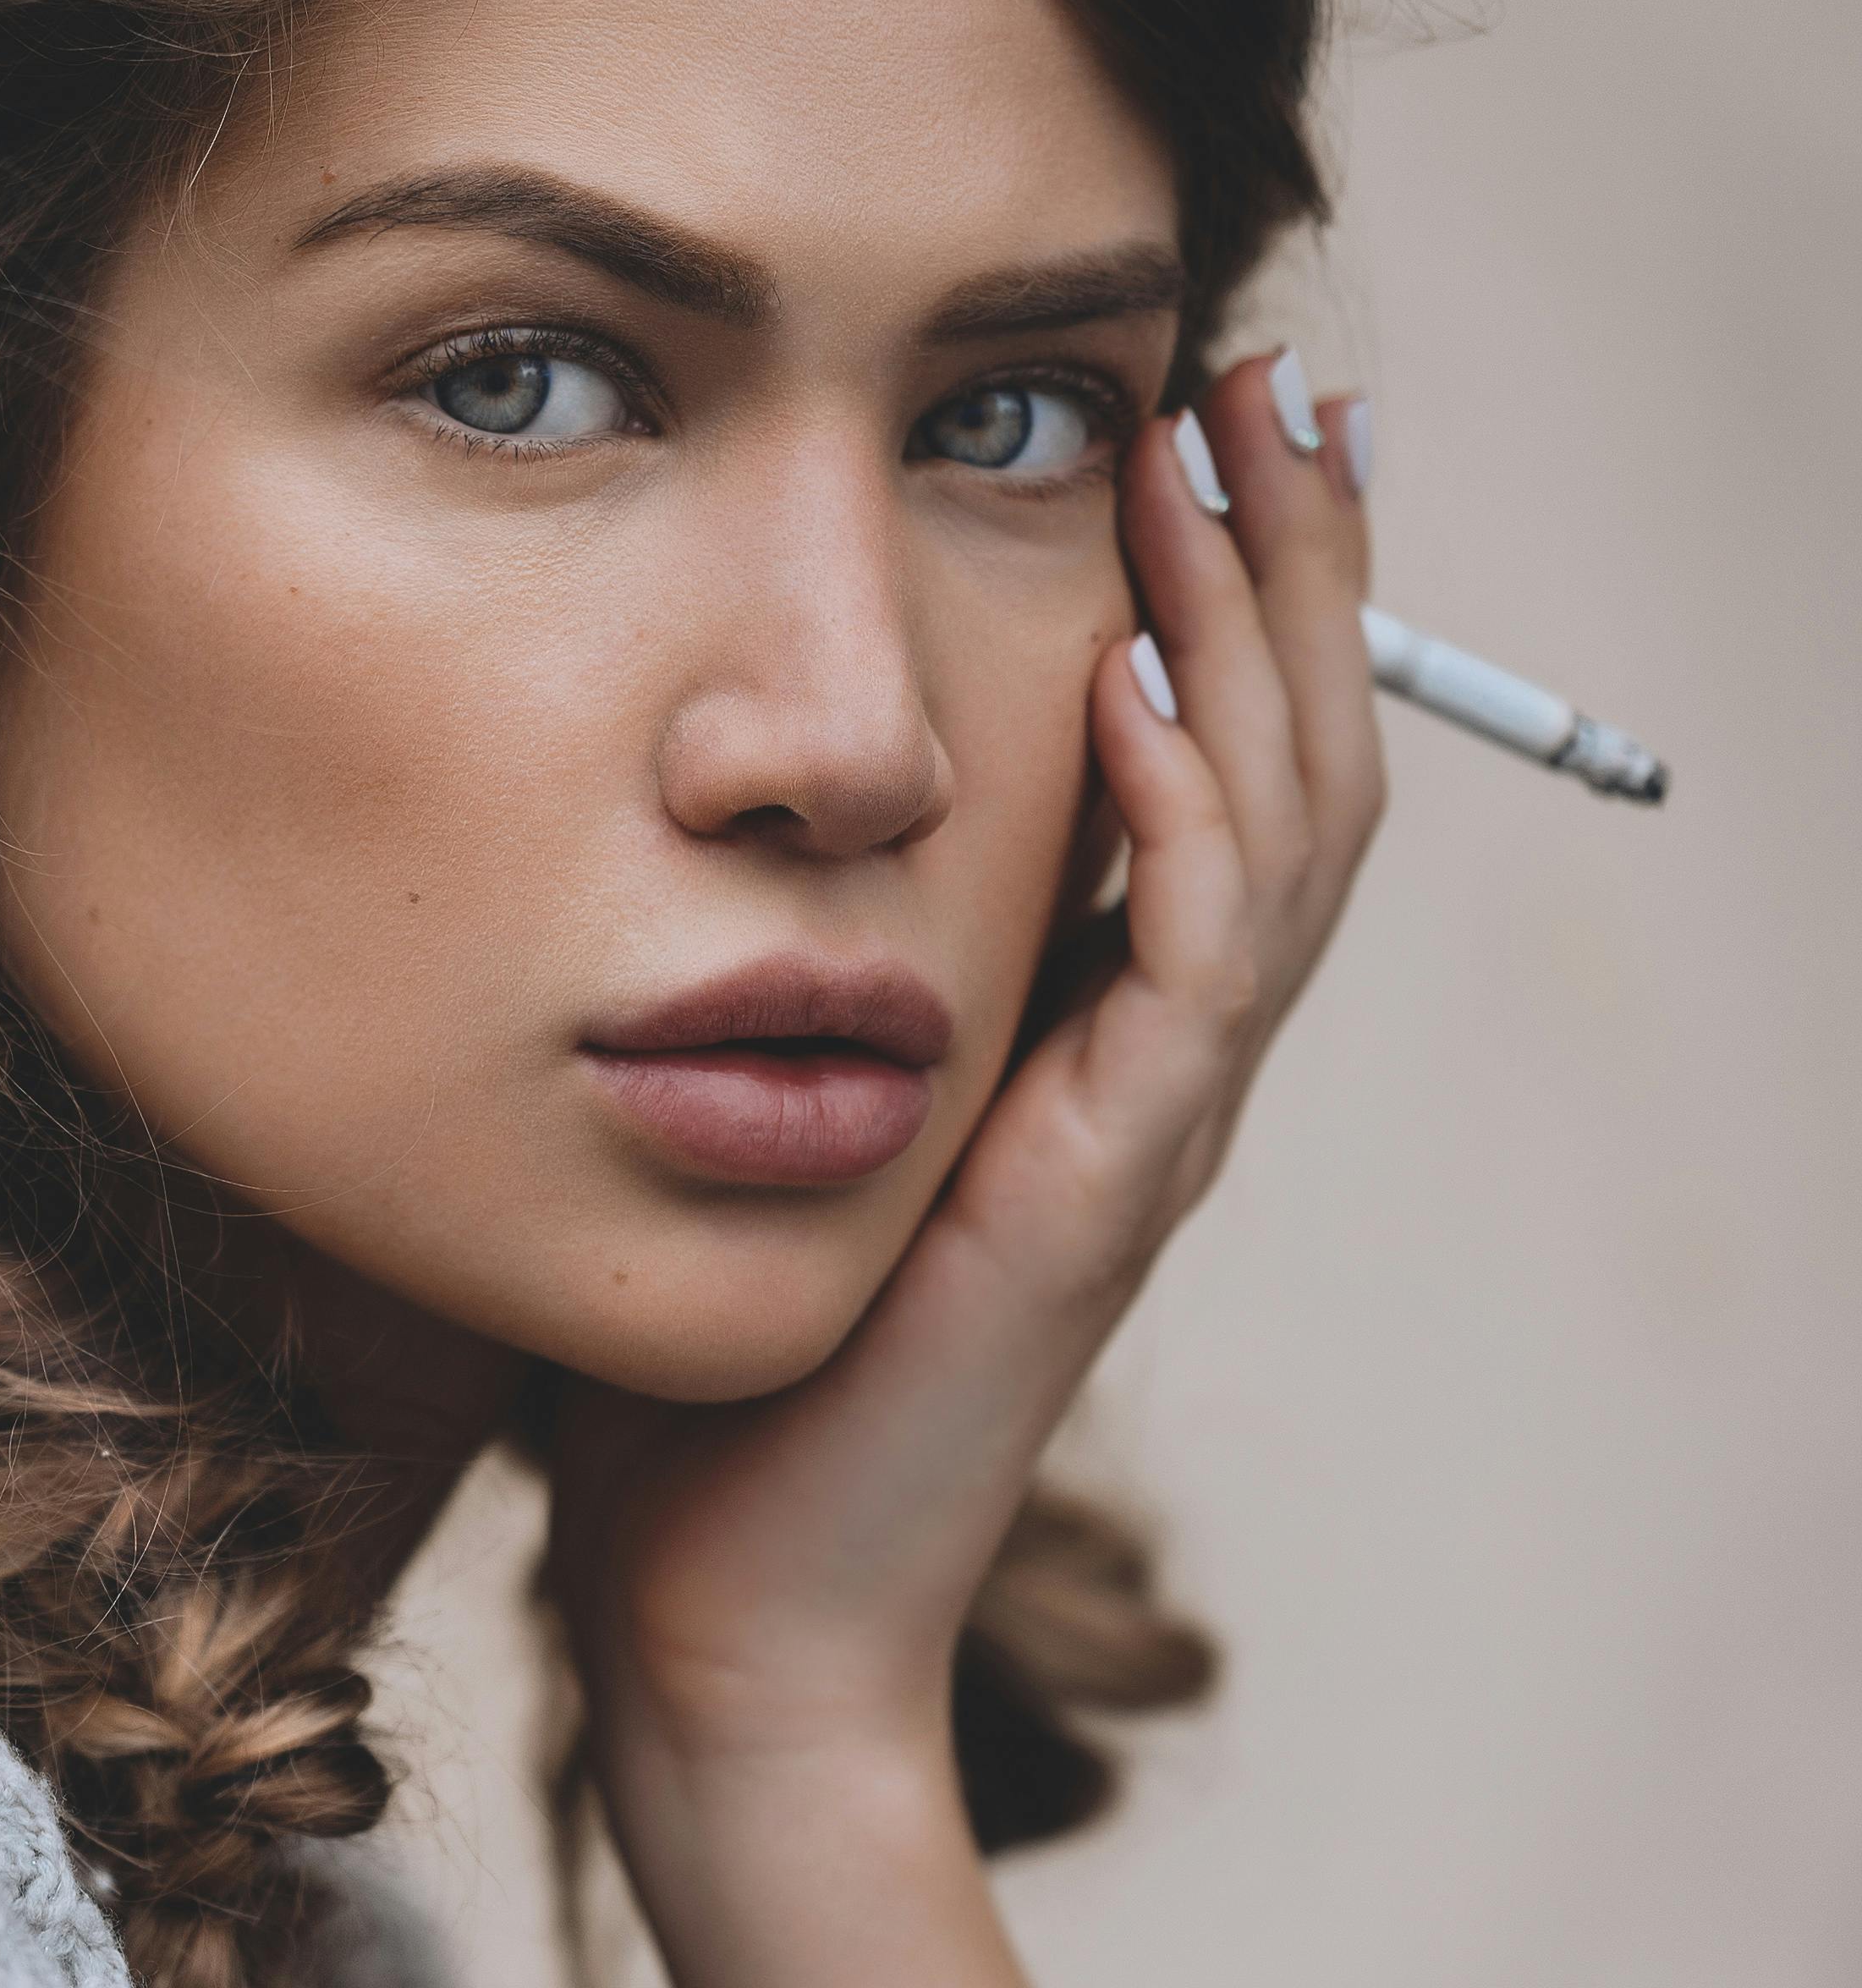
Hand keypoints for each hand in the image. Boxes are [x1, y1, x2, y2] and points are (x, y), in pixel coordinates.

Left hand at [551, 346, 1383, 1797]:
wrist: (724, 1617)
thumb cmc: (709, 1373)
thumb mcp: (752, 1103)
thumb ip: (773, 962)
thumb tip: (689, 796)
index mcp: (1088, 1032)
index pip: (1216, 761)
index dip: (1229, 588)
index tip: (1191, 407)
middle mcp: (1154, 1066)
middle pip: (1298, 758)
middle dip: (1289, 555)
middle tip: (1267, 370)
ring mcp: (1149, 1130)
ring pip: (1284, 834)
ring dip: (1262, 636)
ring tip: (1226, 459)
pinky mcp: (1102, 1199)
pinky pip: (1191, 974)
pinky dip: (1178, 820)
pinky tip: (1135, 687)